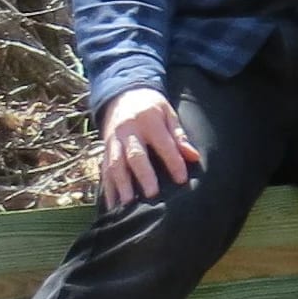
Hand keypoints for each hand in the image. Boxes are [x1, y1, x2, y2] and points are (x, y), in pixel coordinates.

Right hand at [97, 88, 201, 210]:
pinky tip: (111, 204)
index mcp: (148, 121)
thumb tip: (194, 157)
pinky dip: (107, 188)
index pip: (163, 144)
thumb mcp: (168, 113)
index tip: (181, 179)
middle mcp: (128, 132)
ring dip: (121, 185)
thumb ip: (179, 136)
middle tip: (152, 195)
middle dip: (143, 176)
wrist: (122, 94)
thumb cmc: (151, 106)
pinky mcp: (103, 149)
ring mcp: (113, 141)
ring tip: (126, 204)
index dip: (173, 161)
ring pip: (115, 165)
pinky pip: (103, 169)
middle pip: (135, 156)